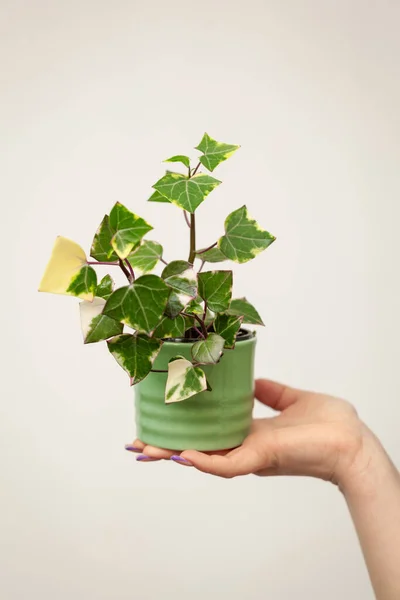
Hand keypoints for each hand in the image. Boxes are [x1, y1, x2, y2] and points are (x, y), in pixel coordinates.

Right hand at [126, 379, 374, 488]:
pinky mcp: (262, 458)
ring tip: (144, 449)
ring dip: (172, 454)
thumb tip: (252, 380)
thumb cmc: (330, 424)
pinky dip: (204, 461)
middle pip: (197, 448)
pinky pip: (227, 464)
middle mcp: (244, 446)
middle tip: (135, 443)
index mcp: (249, 432)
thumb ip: (270, 392)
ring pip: (204, 458)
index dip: (181, 431)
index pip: (207, 433)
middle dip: (165, 447)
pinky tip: (181, 454)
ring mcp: (250, 454)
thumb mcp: (292, 399)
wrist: (353, 441)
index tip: (155, 424)